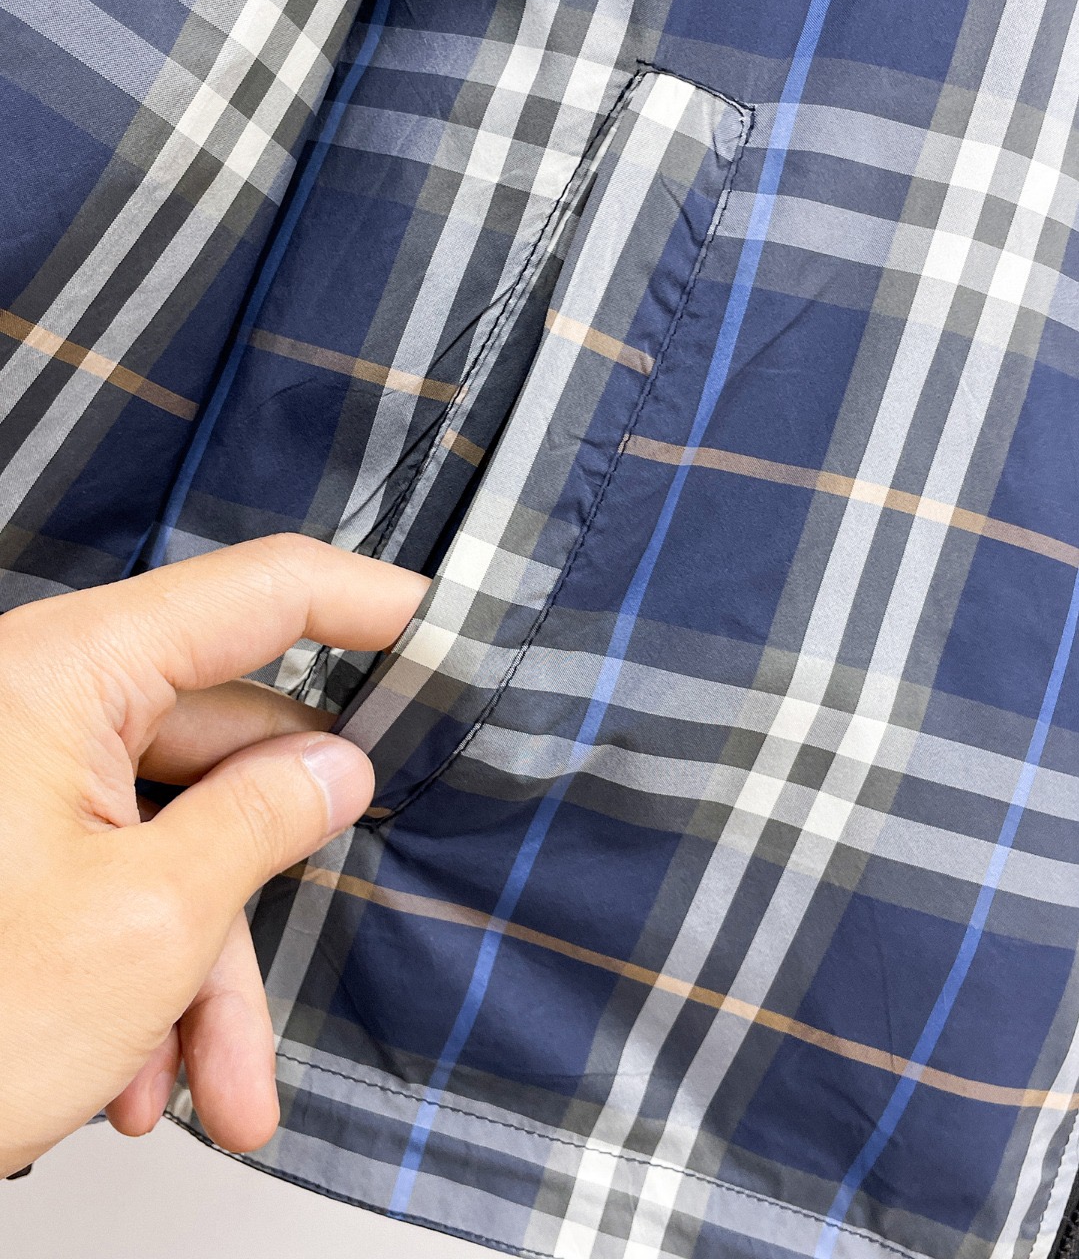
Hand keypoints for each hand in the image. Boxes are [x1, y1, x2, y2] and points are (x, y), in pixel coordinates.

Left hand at [0, 535, 427, 1176]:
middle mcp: (38, 702)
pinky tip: (137, 1067)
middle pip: (219, 745)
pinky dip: (145, 968)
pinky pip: (114, 871)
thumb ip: (266, 820)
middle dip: (268, 874)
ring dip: (202, 965)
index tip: (437, 621)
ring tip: (213, 1084)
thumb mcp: (149, 923)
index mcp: (63, 674)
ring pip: (171, 835)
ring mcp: (19, 769)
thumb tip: (337, 770)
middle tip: (327, 931)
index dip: (362, 601)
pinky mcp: (9, 831)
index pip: (256, 592)